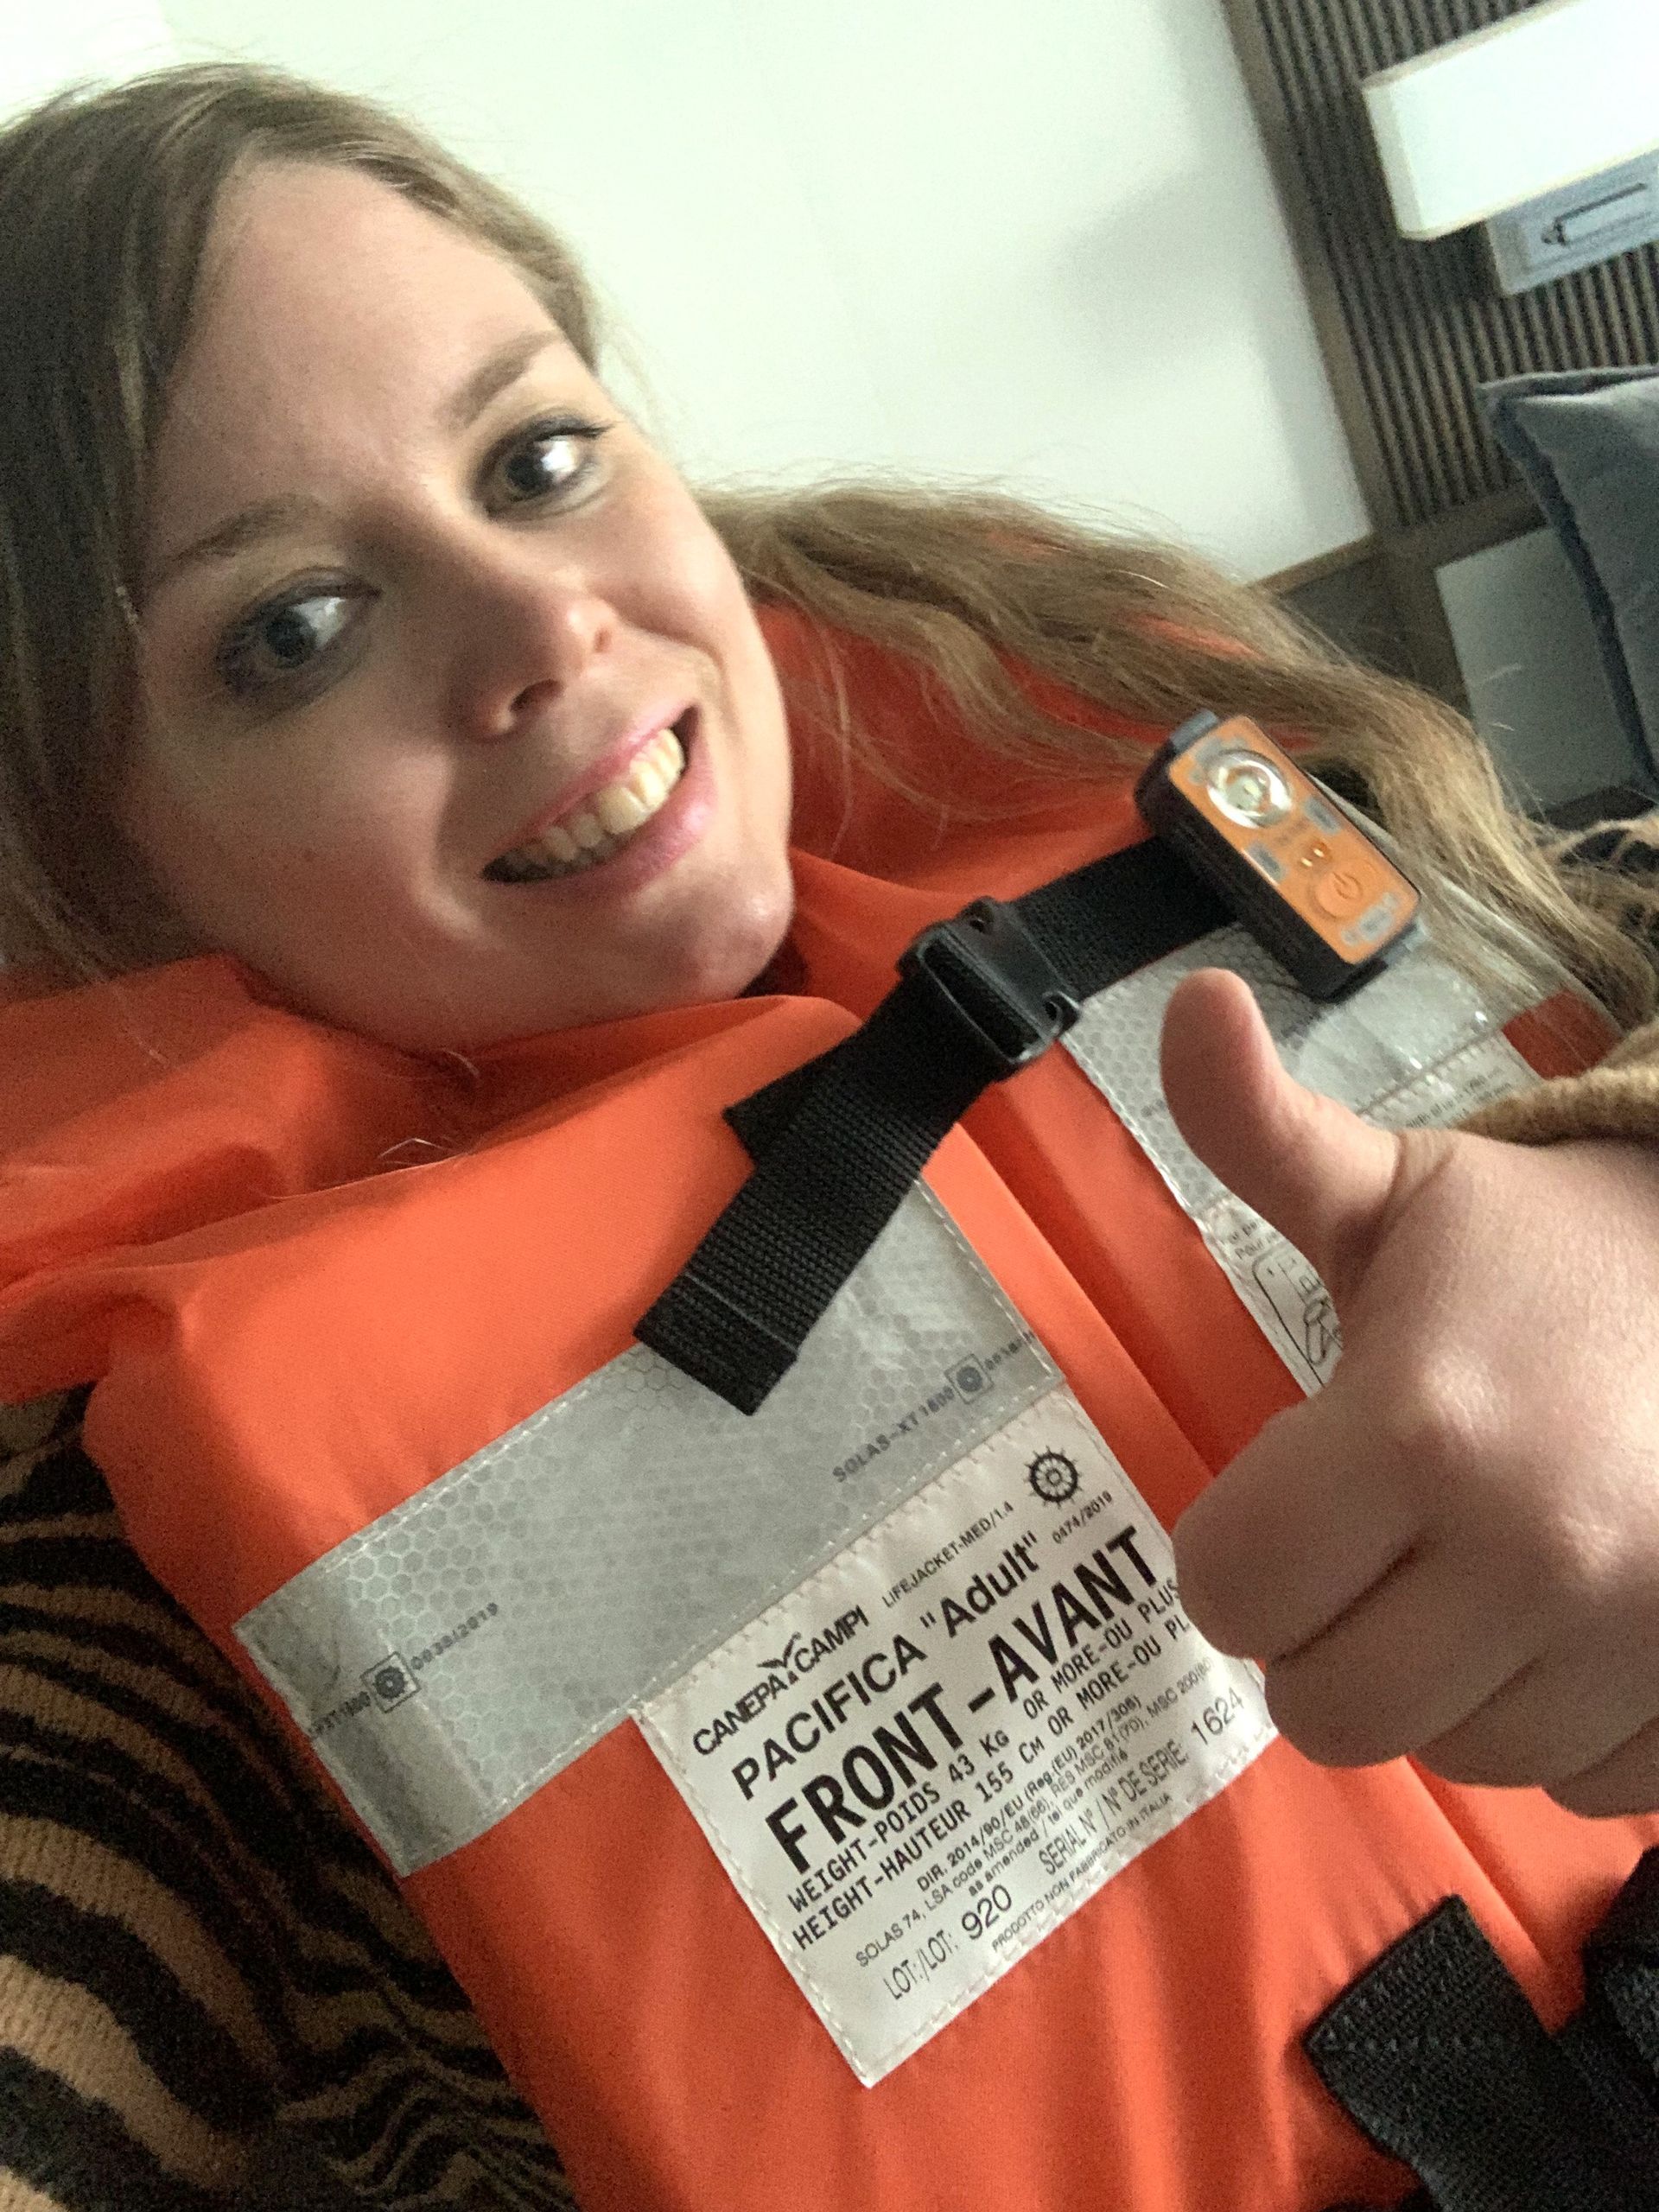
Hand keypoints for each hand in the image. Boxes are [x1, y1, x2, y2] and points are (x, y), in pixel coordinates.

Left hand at [1159, 965, 1658, 1816]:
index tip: (1293, 1483)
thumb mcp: (1394, 1186)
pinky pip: (1566, 1785)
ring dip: (1435, 1676)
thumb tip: (1189, 1000)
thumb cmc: (1537, 1254)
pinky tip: (1559, 1617)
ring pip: (1445, 1753)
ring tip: (1475, 1560)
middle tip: (1372, 1539)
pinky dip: (1545, 1719)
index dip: (1238, 1547)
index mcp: (1420, 1429)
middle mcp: (1530, 1557)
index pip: (1230, 1593)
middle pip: (1321, 1707)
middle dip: (1321, 1629)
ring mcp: (1630, 1647)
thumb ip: (1261, 1128)